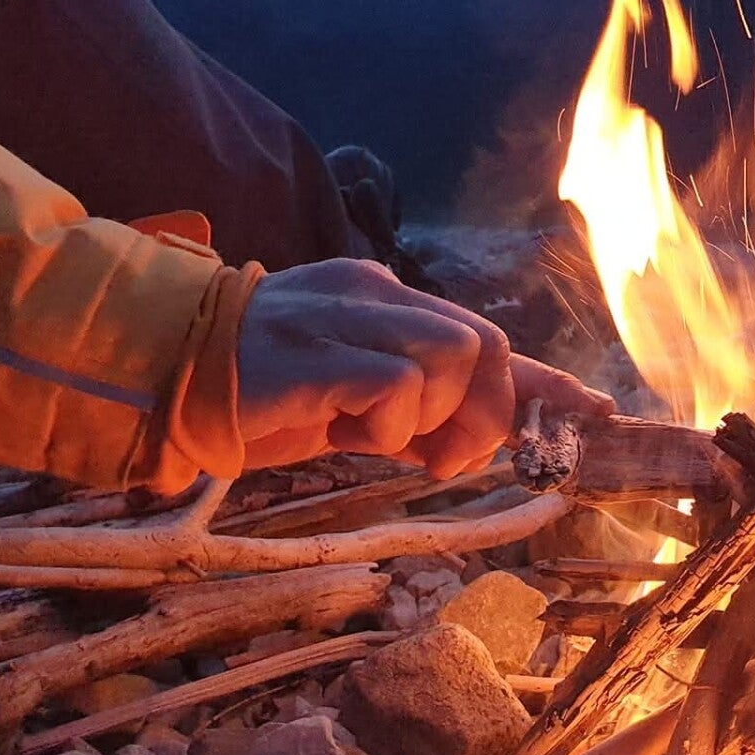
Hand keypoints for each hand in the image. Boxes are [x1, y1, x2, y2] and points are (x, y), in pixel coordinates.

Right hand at [235, 258, 612, 475]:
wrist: (158, 379)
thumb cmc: (257, 396)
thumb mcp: (354, 402)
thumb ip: (419, 409)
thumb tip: (488, 437)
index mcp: (382, 300)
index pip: (483, 335)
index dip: (543, 378)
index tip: (595, 409)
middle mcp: (372, 295)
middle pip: (483, 343)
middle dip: (487, 412)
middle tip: (443, 459)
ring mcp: (345, 317)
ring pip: (453, 356)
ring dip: (434, 417)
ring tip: (378, 440)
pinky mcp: (320, 351)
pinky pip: (398, 384)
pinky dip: (390, 424)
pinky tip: (345, 433)